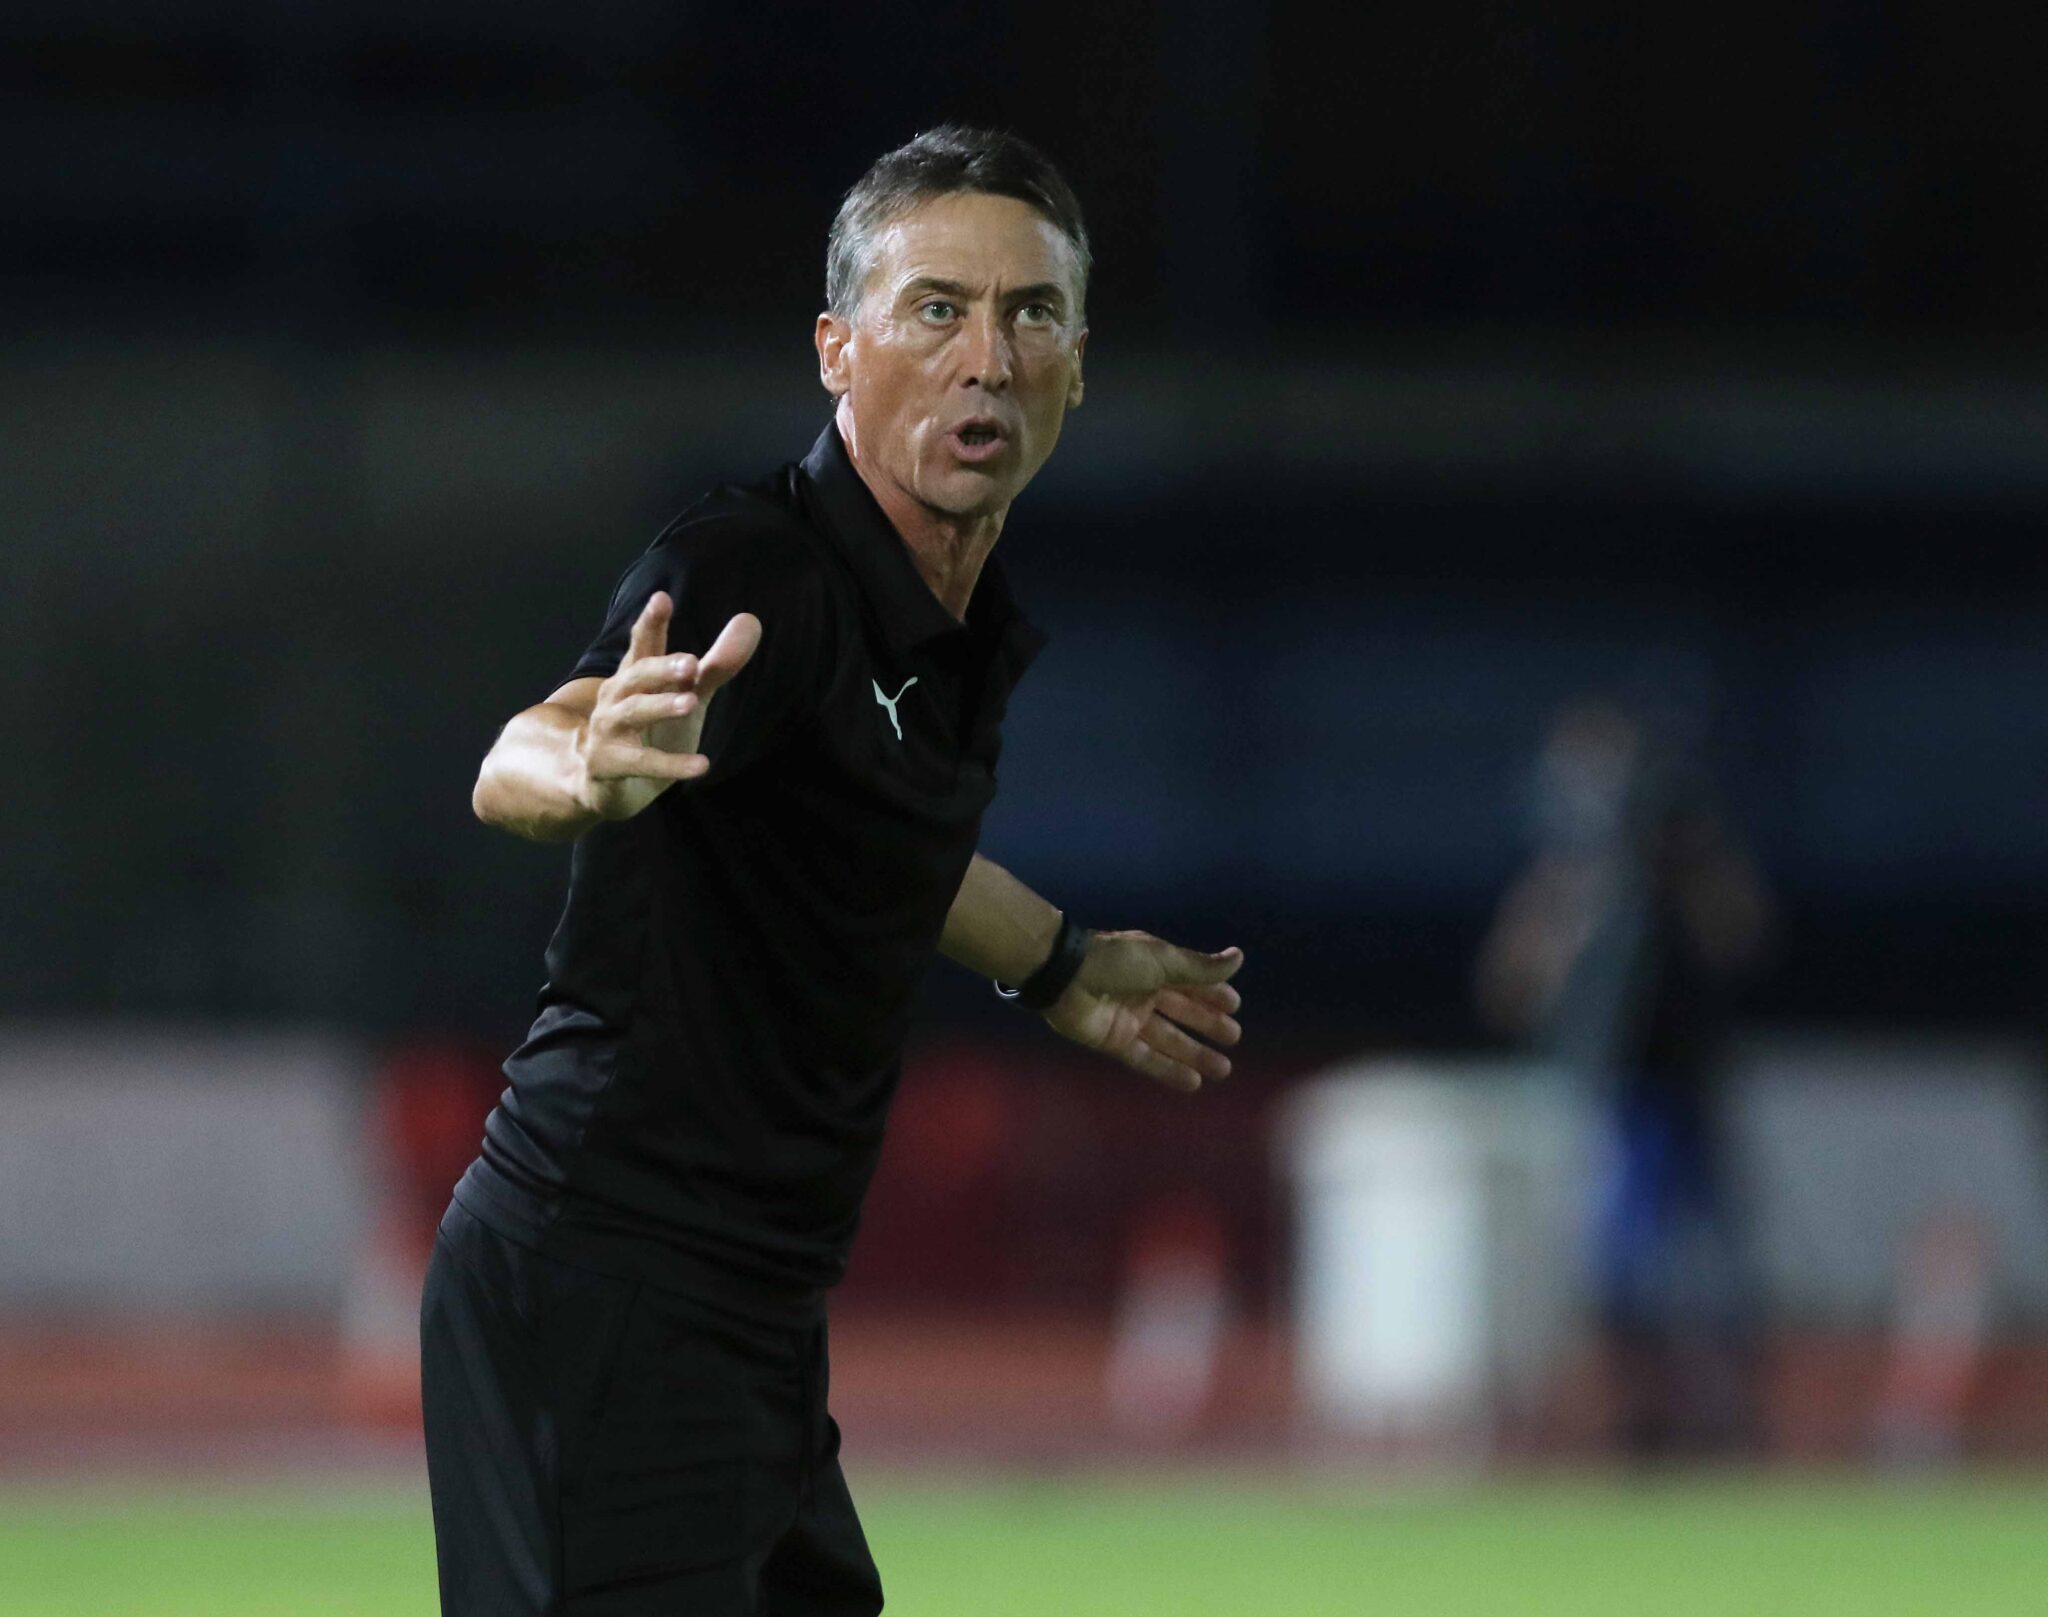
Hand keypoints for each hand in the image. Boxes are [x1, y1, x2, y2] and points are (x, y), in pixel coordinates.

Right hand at [573, 591, 760, 820]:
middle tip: (692, 663)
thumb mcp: (687, 694)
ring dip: (661, 706)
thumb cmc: (650, 728)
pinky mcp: (610, 763)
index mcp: (635, 675)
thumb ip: (717, 664)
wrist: (607, 781)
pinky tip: (701, 766)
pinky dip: (672, 765)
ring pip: (634, 712)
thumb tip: (751, 621)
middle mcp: (617, 696)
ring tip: (690, 703)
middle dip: (662, 667)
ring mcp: (609, 729)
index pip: (643, 643)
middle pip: (637, 675)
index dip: (651, 622)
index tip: (662, 598)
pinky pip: (643, 762)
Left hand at [1043, 931, 1243, 1092]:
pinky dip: (1169, 1070)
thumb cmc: (1117, 961)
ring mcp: (1129, 1018)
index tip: (1235, 1006)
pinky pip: (1146, 1058)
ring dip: (1195, 1054)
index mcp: (1155, 967)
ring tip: (1223, 1069)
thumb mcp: (1164, 961)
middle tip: (1234, 1038)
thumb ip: (1200, 968)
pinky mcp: (1115, 1041)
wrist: (1065, 976)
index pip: (1190, 982)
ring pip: (1169, 1040)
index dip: (1212, 994)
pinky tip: (1193, 1083)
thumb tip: (1239, 958)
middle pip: (1182, 1012)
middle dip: (1207, 1025)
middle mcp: (1144, 993)